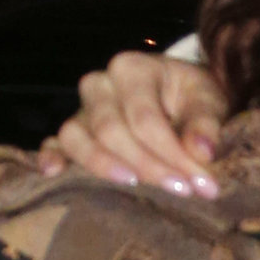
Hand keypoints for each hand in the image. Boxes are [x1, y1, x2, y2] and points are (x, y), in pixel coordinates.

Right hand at [38, 53, 228, 198]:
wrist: (180, 97)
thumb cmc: (192, 99)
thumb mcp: (209, 101)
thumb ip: (207, 124)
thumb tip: (202, 153)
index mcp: (133, 69)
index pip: (145, 118)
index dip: (172, 154)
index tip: (202, 183)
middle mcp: (100, 85)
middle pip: (110, 130)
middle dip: (147, 165)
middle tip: (181, 190)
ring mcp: (82, 109)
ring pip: (76, 137)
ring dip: (103, 167)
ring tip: (133, 185)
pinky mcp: (74, 132)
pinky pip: (54, 143)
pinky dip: (51, 157)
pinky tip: (54, 175)